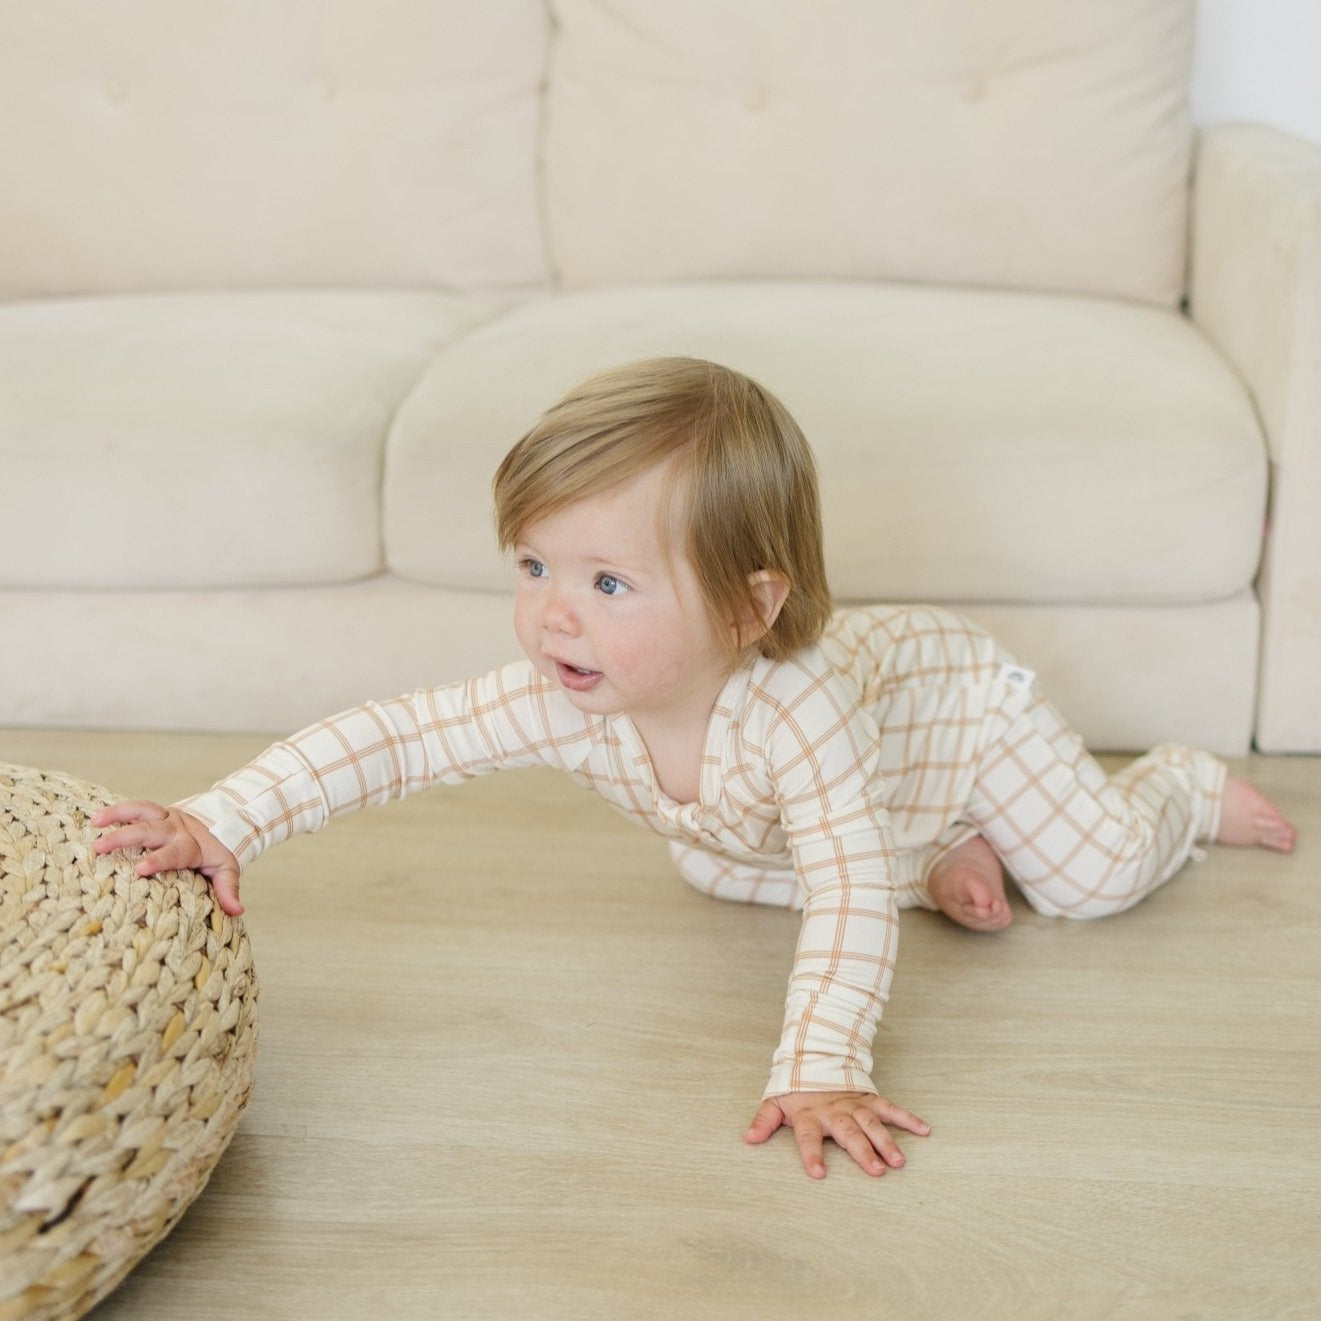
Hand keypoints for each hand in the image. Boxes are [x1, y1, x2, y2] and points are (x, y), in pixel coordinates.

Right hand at [91, 800, 243, 916]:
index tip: (140, 869)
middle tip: (100, 847)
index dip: (158, 860)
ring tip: (95, 822)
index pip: (175, 853)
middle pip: (150, 831)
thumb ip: (228, 889)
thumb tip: (237, 911)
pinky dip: (116, 810)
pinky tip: (94, 817)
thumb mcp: (227, 869)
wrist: (221, 820)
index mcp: (191, 846)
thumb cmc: (217, 852)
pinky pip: (135, 808)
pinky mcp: (156, 813)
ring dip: (118, 814)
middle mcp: (176, 829)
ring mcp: (164, 818)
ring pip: (141, 811)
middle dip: (125, 837)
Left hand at [744, 1090, 929, 1179]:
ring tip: (898, 1161)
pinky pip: (890, 1108)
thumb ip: (763, 1120)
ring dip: (886, 1141)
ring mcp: (854, 1104)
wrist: (815, 1057)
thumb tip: (748, 1139)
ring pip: (872, 1123)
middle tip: (876, 1171)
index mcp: (809, 1115)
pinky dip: (907, 1118)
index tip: (817, 1174)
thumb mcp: (775, 1102)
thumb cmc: (795, 1089)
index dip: (811, 1154)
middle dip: (862, 1151)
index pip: (808, 1136)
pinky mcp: (869, 1099)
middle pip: (848, 1132)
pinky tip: (924, 1130)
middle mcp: (834, 1111)